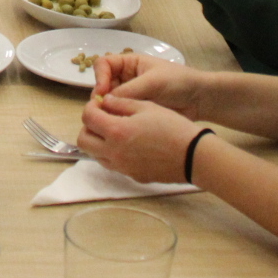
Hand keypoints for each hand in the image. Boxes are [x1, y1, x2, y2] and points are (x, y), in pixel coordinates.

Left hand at [76, 93, 203, 184]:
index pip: (87, 118)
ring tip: (115, 131)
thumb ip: (121, 103)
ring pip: (95, 155)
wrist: (193, 156)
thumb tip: (106, 101)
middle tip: (103, 118)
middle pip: (83, 140)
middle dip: (88, 127)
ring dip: (98, 141)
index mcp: (116, 132)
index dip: (91, 107)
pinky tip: (129, 145)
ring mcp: (122, 167)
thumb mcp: (147, 107)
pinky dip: (112, 153)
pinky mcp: (132, 176)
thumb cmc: (172, 127)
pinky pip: (112, 164)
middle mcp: (114, 153)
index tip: (100, 104)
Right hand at [95, 56, 207, 119]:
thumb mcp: (153, 82)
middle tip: (104, 111)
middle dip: (101, 97)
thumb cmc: (178, 82)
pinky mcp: (135, 111)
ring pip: (109, 102)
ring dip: (108, 110)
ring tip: (113, 120)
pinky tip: (120, 126)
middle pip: (103, 85)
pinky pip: (120, 114)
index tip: (103, 92)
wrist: (199, 100)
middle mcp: (126, 78)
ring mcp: (130, 96)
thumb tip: (103, 102)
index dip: (100, 77)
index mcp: (129, 64)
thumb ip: (128, 90)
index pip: (103, 64)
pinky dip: (117, 120)